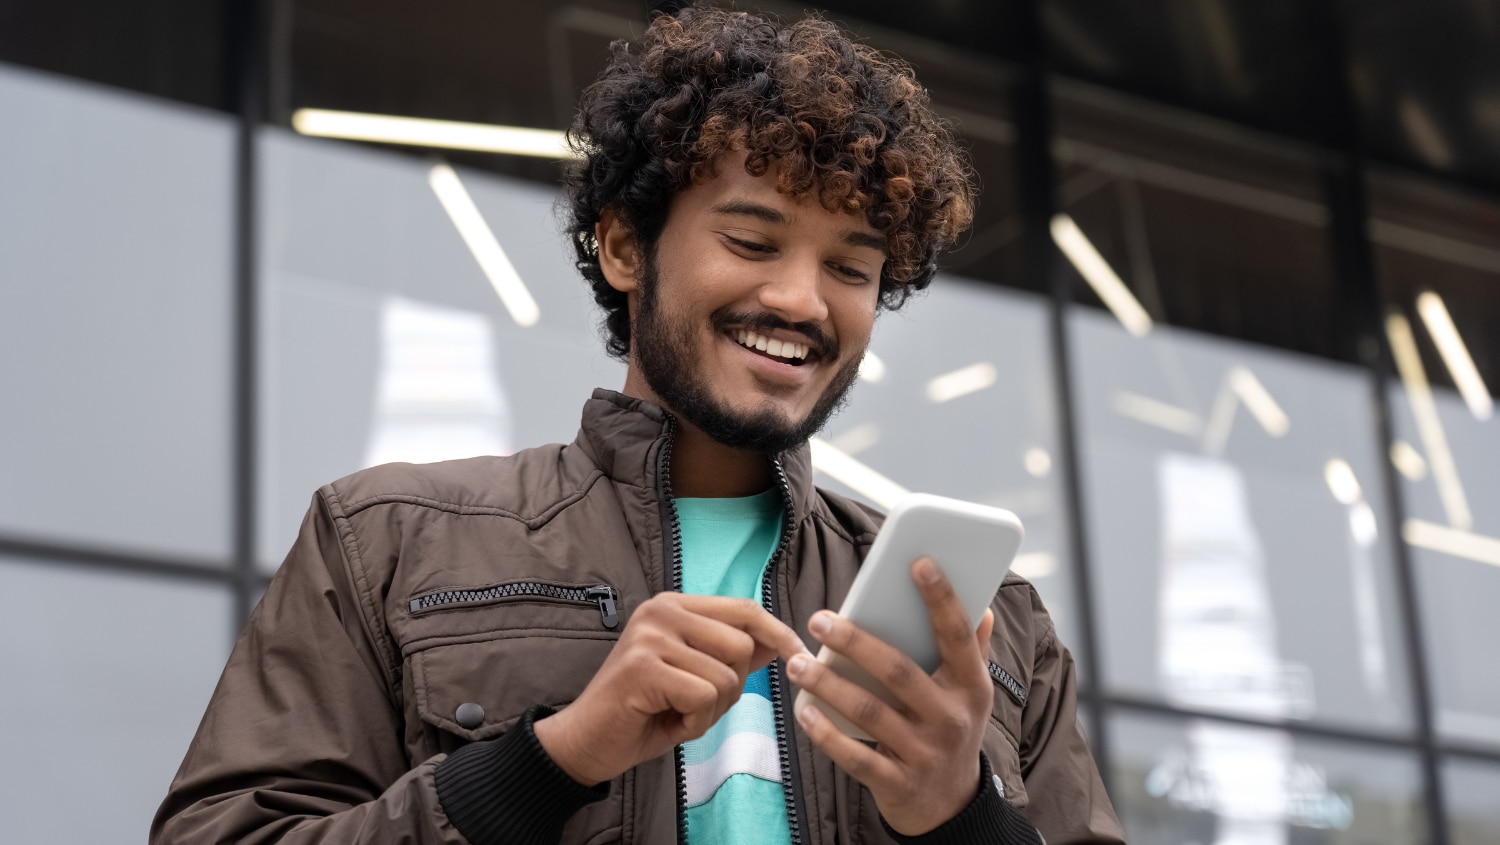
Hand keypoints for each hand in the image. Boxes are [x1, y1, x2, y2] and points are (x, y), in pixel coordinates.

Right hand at [534, 593, 807, 785]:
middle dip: (733, 686)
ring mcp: (651, 637)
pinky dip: (695, 722)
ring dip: (711, 710)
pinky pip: (704, 697)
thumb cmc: (642, 711)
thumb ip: (730, 656)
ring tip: (678, 713)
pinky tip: (668, 722)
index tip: (800, 657)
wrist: (585, 741)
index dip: (778, 634)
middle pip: (742, 645)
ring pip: (726, 676)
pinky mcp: (643, 667)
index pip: (744, 609)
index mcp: (675, 606)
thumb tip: (778, 643)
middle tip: (697, 704)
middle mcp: (662, 611)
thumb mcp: (693, 678)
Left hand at [786, 557, 995, 835]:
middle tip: (820, 619)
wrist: (950, 807)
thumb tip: (983, 607)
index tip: (917, 562)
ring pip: (869, 712)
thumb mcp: (971, 694)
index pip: (957, 636)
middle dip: (856, 642)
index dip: (941, 598)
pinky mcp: (897, 783)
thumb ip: (974, 651)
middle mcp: (951, 719)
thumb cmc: (951, 730)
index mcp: (971, 687)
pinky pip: (855, 756)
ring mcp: (925, 754)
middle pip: (899, 672)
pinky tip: (803, 711)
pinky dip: (826, 734)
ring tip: (797, 663)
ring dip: (828, 684)